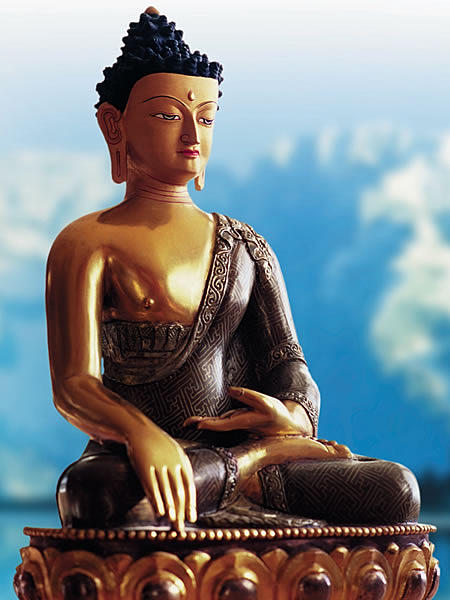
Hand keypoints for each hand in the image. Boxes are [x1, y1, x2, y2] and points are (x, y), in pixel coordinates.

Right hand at [126, 424, 195, 531]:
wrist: (138, 429)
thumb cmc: (156, 442)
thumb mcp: (173, 450)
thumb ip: (180, 467)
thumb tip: (184, 486)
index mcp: (181, 460)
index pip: (189, 485)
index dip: (191, 503)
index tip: (192, 518)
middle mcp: (172, 463)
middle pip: (179, 492)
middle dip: (180, 511)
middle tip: (181, 528)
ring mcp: (159, 465)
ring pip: (167, 491)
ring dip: (171, 509)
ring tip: (173, 523)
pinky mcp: (145, 467)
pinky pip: (152, 487)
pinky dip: (157, 500)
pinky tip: (160, 513)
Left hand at [184, 386, 308, 435]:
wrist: (286, 426)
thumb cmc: (276, 413)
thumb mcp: (265, 402)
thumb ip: (247, 396)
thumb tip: (231, 390)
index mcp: (244, 422)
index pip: (224, 424)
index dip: (211, 424)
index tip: (198, 424)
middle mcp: (238, 425)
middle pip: (217, 425)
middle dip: (201, 423)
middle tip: (185, 423)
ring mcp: (238, 423)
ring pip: (218, 423)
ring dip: (204, 422)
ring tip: (188, 422)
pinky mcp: (239, 420)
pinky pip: (223, 421)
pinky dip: (212, 421)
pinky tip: (201, 421)